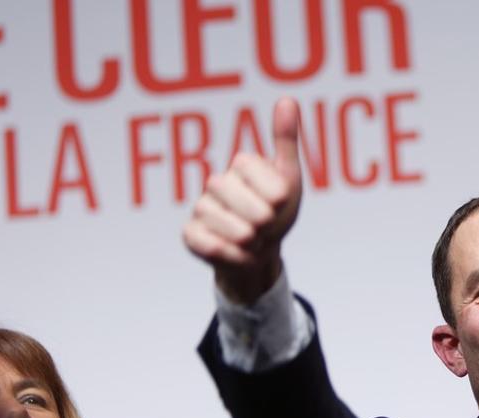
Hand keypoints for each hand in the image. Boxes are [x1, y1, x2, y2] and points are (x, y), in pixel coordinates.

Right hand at [183, 97, 302, 303]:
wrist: (259, 248)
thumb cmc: (276, 210)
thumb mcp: (288, 178)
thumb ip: (286, 141)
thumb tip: (287, 99)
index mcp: (243, 164)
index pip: (275, 191)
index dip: (282, 205)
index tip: (278, 204)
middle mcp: (216, 182)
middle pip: (259, 214)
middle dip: (270, 227)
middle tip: (265, 224)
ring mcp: (201, 209)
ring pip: (240, 233)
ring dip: (255, 244)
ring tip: (252, 238)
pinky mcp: (190, 235)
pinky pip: (216, 249)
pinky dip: (237, 258)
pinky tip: (238, 252)